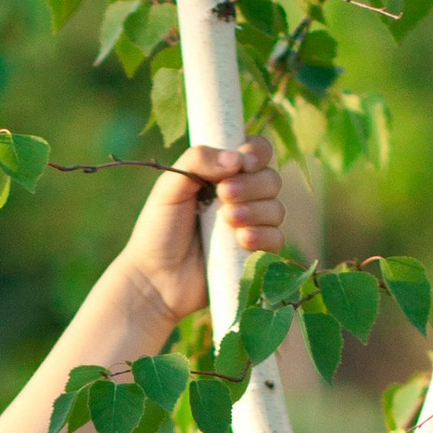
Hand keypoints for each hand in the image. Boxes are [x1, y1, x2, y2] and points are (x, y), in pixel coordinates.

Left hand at [110, 138, 287, 344]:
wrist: (155, 279)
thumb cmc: (157, 231)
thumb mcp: (169, 188)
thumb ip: (197, 162)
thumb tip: (236, 159)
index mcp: (222, 175)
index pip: (256, 152)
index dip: (257, 153)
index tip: (243, 162)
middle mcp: (241, 197)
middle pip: (271, 179)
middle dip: (251, 185)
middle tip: (223, 196)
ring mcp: (250, 226)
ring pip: (276, 208)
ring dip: (256, 210)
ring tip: (228, 220)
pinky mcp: (255, 254)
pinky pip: (276, 239)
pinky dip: (263, 236)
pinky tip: (242, 240)